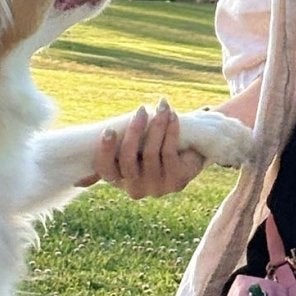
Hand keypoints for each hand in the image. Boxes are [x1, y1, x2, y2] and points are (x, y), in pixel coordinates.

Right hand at [91, 98, 206, 198]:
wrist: (191, 157)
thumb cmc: (156, 146)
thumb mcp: (137, 145)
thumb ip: (120, 141)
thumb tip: (105, 137)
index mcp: (120, 180)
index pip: (106, 169)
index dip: (106, 151)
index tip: (109, 129)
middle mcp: (136, 189)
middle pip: (128, 159)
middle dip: (134, 131)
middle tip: (142, 109)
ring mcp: (156, 188)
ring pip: (150, 153)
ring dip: (156, 125)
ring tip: (161, 107)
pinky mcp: (176, 182)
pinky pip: (168, 153)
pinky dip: (170, 131)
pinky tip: (173, 116)